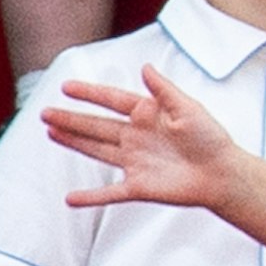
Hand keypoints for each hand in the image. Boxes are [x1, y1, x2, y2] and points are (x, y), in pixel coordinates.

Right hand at [47, 67, 240, 211]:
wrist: (220, 173)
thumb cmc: (209, 137)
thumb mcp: (188, 108)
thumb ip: (164, 90)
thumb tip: (145, 67)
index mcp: (148, 113)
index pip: (112, 100)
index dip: (89, 93)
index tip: (66, 86)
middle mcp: (136, 136)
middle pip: (97, 125)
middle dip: (71, 119)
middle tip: (45, 112)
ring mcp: (134, 161)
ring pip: (97, 150)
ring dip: (74, 143)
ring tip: (50, 133)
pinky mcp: (137, 186)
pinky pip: (108, 193)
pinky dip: (90, 197)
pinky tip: (70, 198)